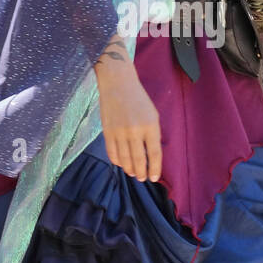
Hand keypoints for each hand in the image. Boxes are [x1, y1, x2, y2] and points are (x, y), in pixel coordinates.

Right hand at [93, 33, 162, 182]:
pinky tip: (121, 163)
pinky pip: (112, 153)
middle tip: (142, 178)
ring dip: (129, 169)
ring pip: (125, 159)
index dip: (155, 169)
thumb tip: (151, 156)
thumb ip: (152, 135)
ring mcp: (120, 132)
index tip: (154, 178)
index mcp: (150, 125)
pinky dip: (117, 161)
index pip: (154, 154)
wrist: (118, 83)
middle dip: (141, 173)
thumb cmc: (138, 99)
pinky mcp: (107, 131)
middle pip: (139, 160)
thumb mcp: (153, 115)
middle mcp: (135, 130)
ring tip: (133, 173)